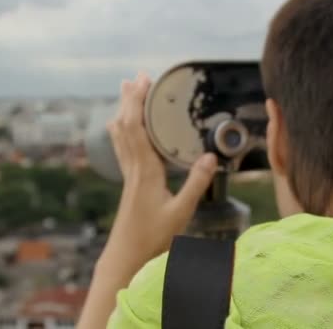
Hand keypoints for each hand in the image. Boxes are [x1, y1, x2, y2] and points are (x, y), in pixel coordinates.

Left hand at [101, 72, 217, 270]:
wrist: (126, 256)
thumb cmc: (153, 236)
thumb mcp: (181, 211)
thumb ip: (196, 184)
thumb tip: (211, 157)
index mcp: (146, 171)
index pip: (137, 128)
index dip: (138, 102)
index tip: (145, 81)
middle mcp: (134, 168)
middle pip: (125, 126)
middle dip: (130, 99)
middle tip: (137, 76)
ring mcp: (129, 175)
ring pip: (121, 135)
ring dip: (123, 110)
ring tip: (125, 91)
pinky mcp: (129, 182)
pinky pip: (122, 147)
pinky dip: (122, 130)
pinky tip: (121, 127)